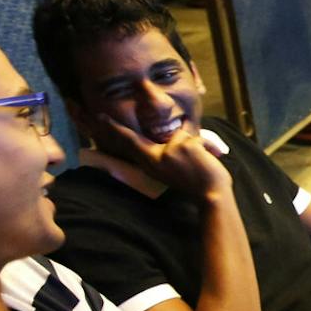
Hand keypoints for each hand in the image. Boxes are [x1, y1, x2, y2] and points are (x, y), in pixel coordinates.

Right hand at [93, 117, 229, 201]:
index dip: (114, 131)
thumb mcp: (169, 171)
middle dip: (116, 128)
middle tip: (99, 116)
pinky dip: (206, 147)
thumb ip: (162, 155)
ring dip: (191, 145)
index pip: (130, 144)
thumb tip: (164, 138)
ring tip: (197, 162)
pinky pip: (197, 138)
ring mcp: (170, 150)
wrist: (211, 194)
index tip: (101, 118)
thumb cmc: (194, 183)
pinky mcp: (185, 145)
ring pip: (180, 135)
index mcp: (151, 164)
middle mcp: (156, 157)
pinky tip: (207, 159)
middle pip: (137, 138)